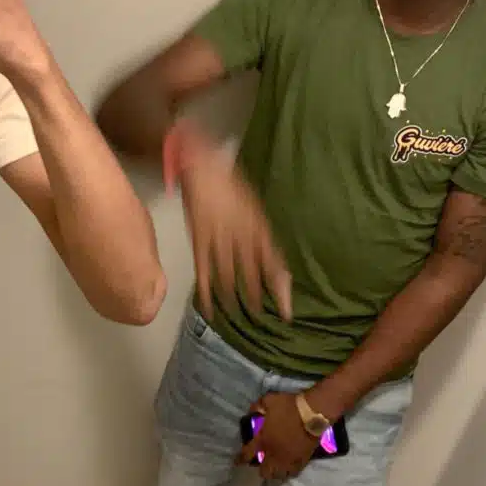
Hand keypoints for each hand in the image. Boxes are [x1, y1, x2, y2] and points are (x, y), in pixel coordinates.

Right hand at [168, 122, 291, 321]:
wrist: (202, 166)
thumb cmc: (231, 183)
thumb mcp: (255, 207)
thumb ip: (263, 233)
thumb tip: (274, 260)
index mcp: (258, 228)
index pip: (273, 265)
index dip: (280, 289)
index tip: (286, 311)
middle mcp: (241, 238)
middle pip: (251, 276)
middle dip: (258, 299)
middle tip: (263, 319)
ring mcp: (218, 241)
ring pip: (228, 278)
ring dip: (234, 300)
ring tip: (239, 316)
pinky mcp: (199, 243)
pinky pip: (203, 273)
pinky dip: (206, 293)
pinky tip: (209, 310)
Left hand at [239, 392, 317, 480]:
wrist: (312, 412)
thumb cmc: (289, 406)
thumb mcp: (268, 401)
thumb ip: (257, 407)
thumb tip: (251, 411)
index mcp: (263, 440)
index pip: (247, 454)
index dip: (240, 459)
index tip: (237, 462)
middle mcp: (274, 453)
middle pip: (264, 471)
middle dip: (261, 469)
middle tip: (262, 464)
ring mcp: (288, 459)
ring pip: (279, 475)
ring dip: (275, 472)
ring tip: (275, 469)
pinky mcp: (302, 460)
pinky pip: (293, 472)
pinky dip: (289, 471)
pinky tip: (288, 469)